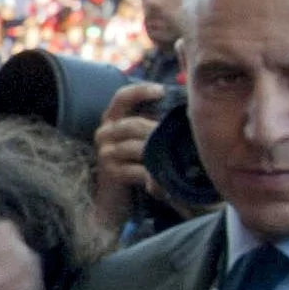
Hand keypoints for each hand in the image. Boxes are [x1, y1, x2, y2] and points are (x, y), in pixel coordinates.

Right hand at [91, 82, 168, 217]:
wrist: (112, 199)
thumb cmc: (131, 164)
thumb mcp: (138, 138)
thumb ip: (149, 121)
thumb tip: (181, 104)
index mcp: (110, 120)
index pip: (122, 97)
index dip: (140, 91)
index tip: (162, 90)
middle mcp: (104, 133)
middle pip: (134, 123)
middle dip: (159, 128)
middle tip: (183, 130)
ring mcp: (106, 153)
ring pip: (139, 146)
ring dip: (161, 152)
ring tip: (181, 153)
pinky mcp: (112, 173)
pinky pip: (139, 170)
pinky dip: (155, 174)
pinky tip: (168, 177)